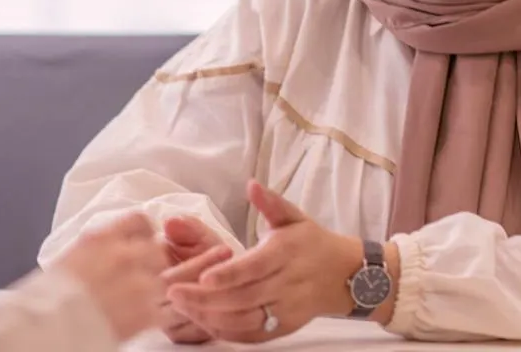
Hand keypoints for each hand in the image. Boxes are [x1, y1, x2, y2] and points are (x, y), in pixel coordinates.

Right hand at [51, 213, 165, 341]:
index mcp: (102, 239)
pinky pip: (162, 311)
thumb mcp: (70, 259)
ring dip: (155, 291)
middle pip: (157, 250)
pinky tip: (145, 321)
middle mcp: (123, 255)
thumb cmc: (47, 298)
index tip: (145, 242)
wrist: (46, 328)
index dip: (146, 233)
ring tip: (143, 302)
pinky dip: (156, 317)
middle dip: (154, 263)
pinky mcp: (143, 313)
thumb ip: (95, 249)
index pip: (140, 221)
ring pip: (162, 280)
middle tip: (146, 276)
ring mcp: (136, 283)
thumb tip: (104, 250)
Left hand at [167, 181, 387, 342]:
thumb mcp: (293, 216)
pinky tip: (204, 323)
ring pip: (245, 320)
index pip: (253, 267)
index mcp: (285, 253)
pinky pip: (253, 336)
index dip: (228, 274)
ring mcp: (286, 310)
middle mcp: (286, 284)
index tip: (202, 278)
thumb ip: (270, 202)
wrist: (346, 275)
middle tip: (174, 293)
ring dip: (211, 317)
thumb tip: (251, 184)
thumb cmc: (312, 241)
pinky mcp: (284, 327)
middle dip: (206, 299)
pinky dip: (227, 333)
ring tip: (181, 308)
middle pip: (243, 297)